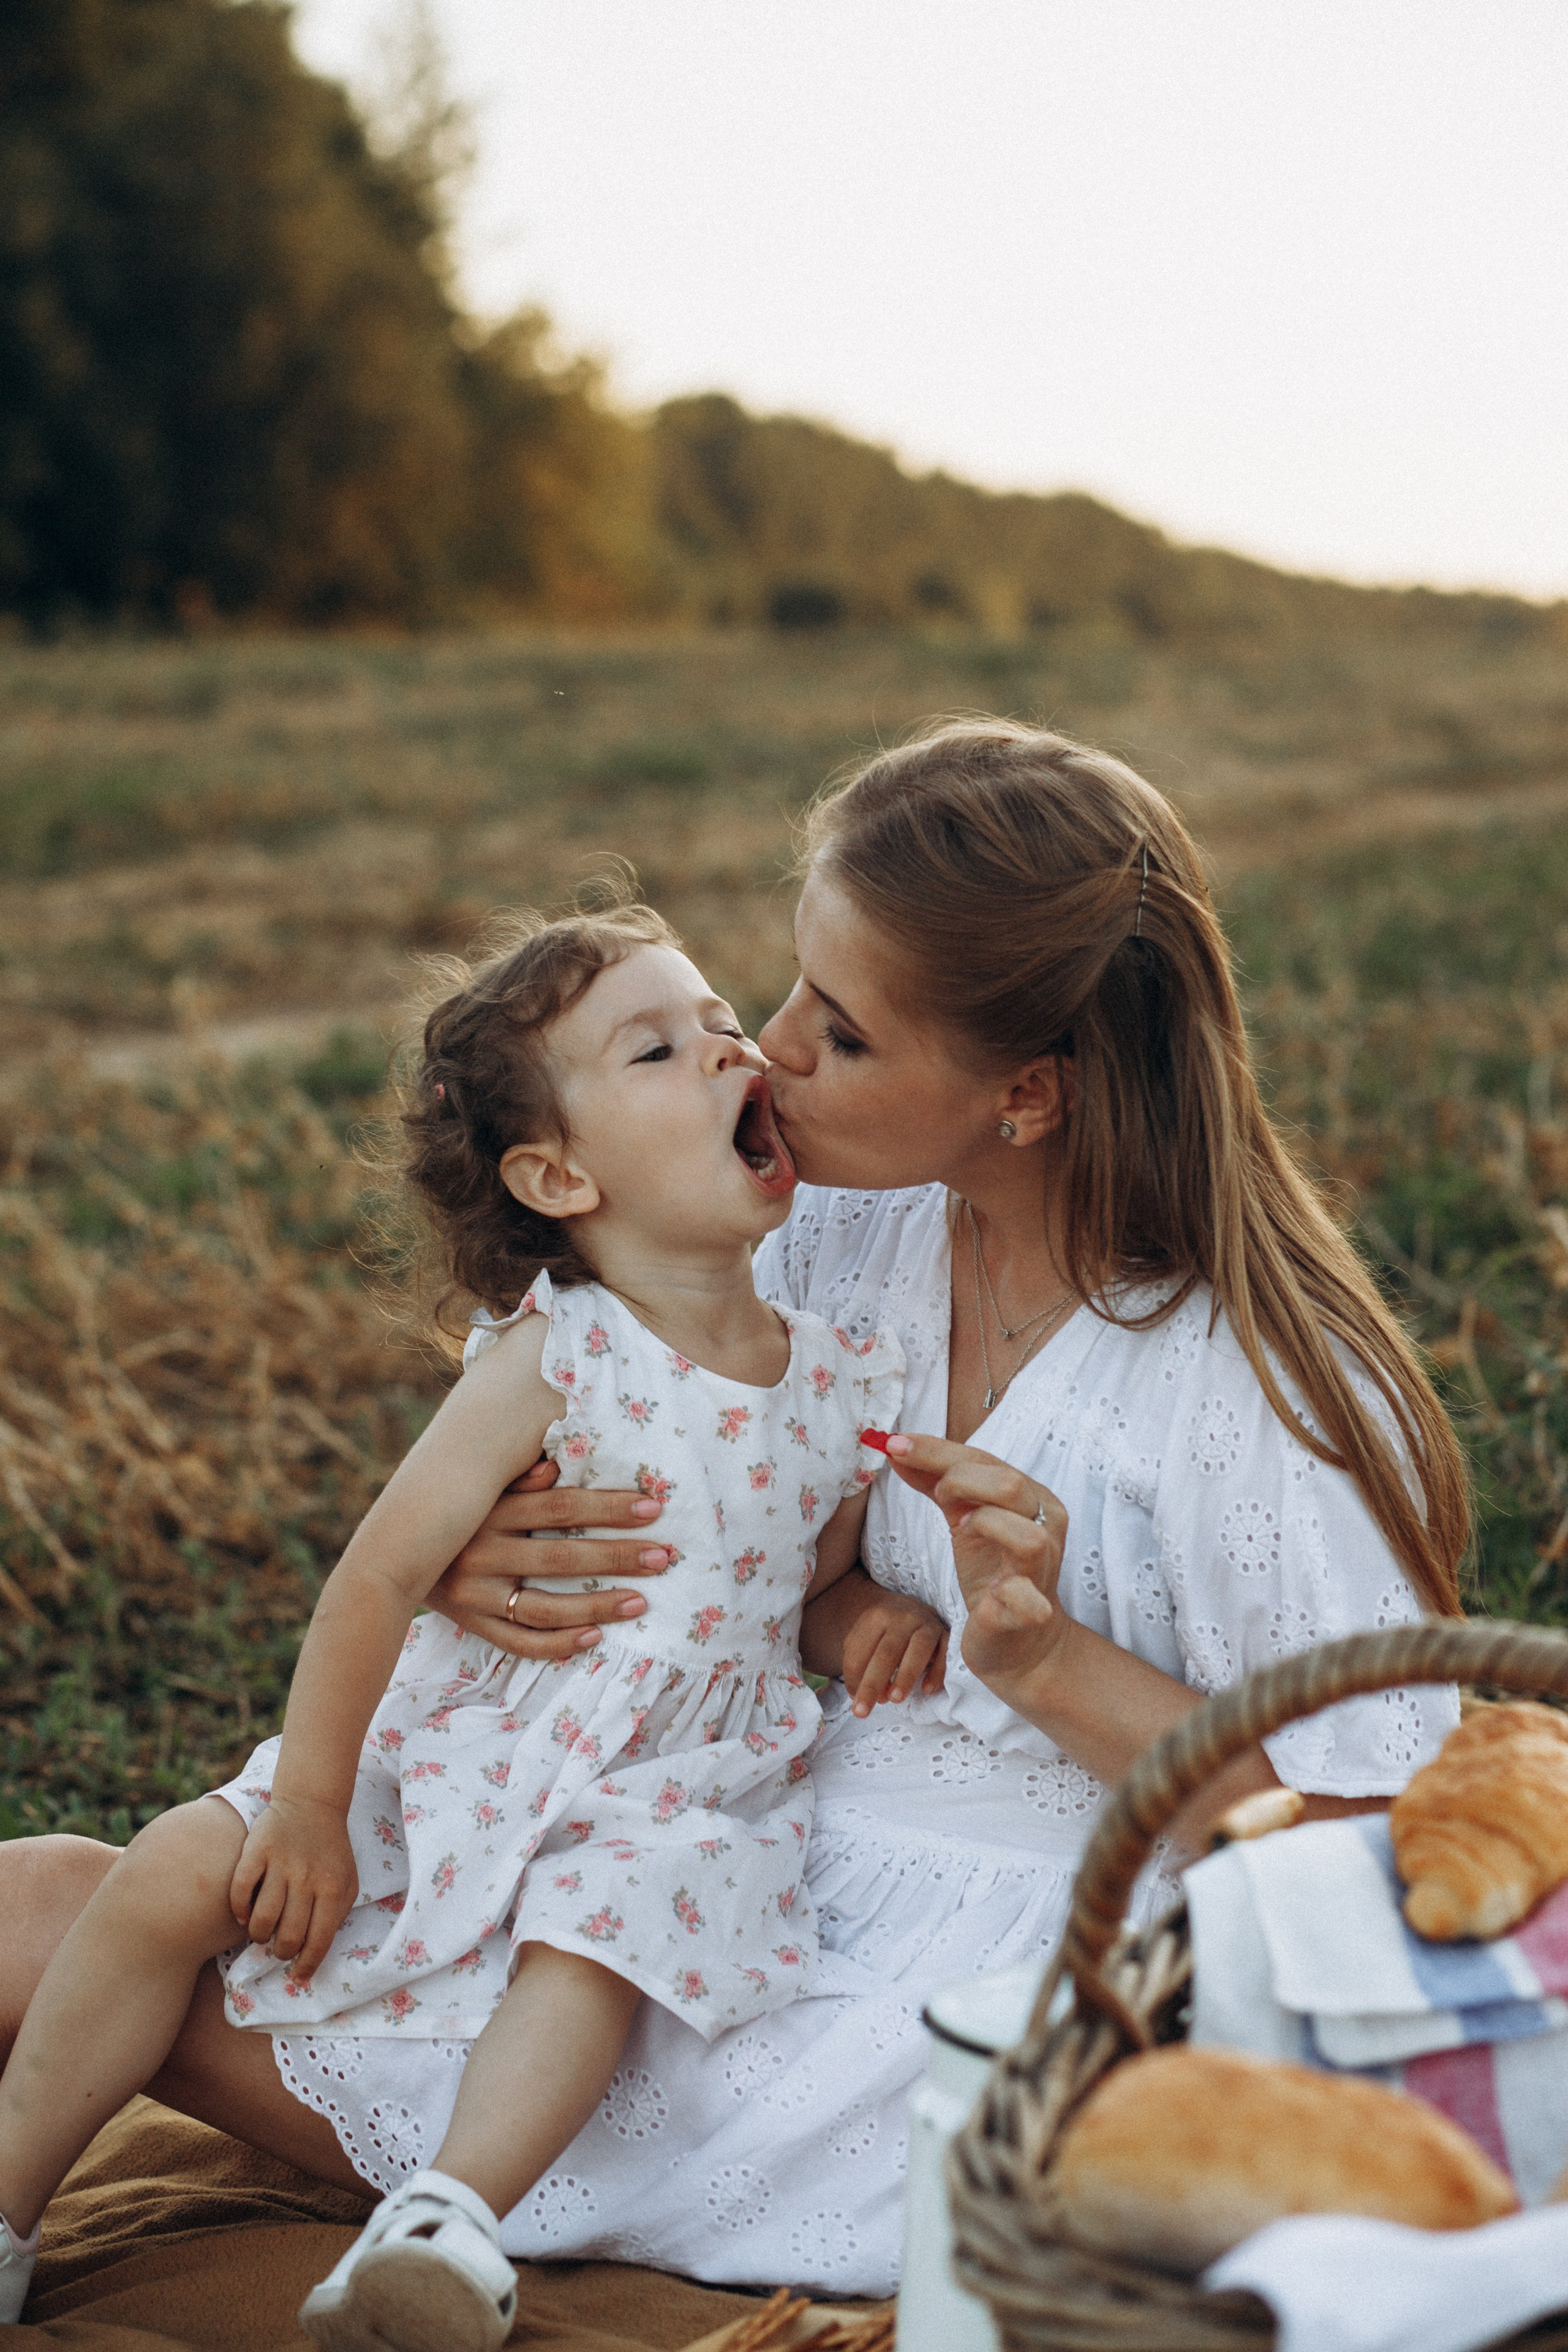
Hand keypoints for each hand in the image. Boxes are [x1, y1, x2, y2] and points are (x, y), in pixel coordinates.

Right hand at [229, 1797, 359, 1984]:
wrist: (312, 1804)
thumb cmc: (330, 1851)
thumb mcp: (347, 1881)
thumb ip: (337, 1914)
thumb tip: (314, 1951)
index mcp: (332, 1888)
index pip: (319, 1941)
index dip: (307, 1965)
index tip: (299, 1975)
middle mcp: (306, 1878)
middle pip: (288, 1935)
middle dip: (281, 1952)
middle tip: (279, 1948)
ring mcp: (280, 1863)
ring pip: (262, 1919)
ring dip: (259, 1935)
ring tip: (262, 1931)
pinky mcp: (256, 1850)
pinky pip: (239, 1891)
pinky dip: (238, 1910)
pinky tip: (243, 1914)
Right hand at [426, 1460, 673, 1658]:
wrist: (392, 1558)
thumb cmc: (459, 1513)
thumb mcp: (481, 1488)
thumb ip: (519, 1477)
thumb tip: (556, 1463)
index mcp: (489, 1513)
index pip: (559, 1508)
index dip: (608, 1508)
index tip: (652, 1507)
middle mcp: (481, 1555)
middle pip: (560, 1558)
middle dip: (617, 1557)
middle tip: (663, 1556)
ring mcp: (476, 1596)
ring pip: (545, 1607)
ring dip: (598, 1606)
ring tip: (642, 1601)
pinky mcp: (473, 1626)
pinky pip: (519, 1643)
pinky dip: (558, 1645)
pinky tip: (597, 1638)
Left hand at [843, 1592, 948, 1718]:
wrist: (909, 1607)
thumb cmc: (883, 1633)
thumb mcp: (864, 1639)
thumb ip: (860, 1665)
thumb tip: (867, 1695)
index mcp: (876, 1617)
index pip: (860, 1650)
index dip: (854, 1678)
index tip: (854, 1702)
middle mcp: (902, 1617)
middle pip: (886, 1653)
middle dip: (872, 1684)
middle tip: (862, 1712)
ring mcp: (926, 1623)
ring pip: (918, 1648)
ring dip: (906, 1675)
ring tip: (895, 1700)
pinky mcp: (946, 1633)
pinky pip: (945, 1652)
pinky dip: (937, 1671)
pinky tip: (927, 1690)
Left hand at [880, 1435, 1068, 1695]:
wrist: (1019, 1641)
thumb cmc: (992, 1571)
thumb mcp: (964, 1519)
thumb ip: (936, 1482)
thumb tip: (897, 1447)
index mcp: (1032, 1499)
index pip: (987, 1461)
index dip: (939, 1451)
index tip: (896, 1444)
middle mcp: (1046, 1529)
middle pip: (1011, 1486)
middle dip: (962, 1481)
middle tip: (938, 1494)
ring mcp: (1042, 1572)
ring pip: (1027, 1537)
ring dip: (988, 1526)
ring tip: (964, 1529)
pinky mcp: (1032, 1614)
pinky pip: (1027, 1601)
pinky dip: (1007, 1595)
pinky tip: (990, 1594)